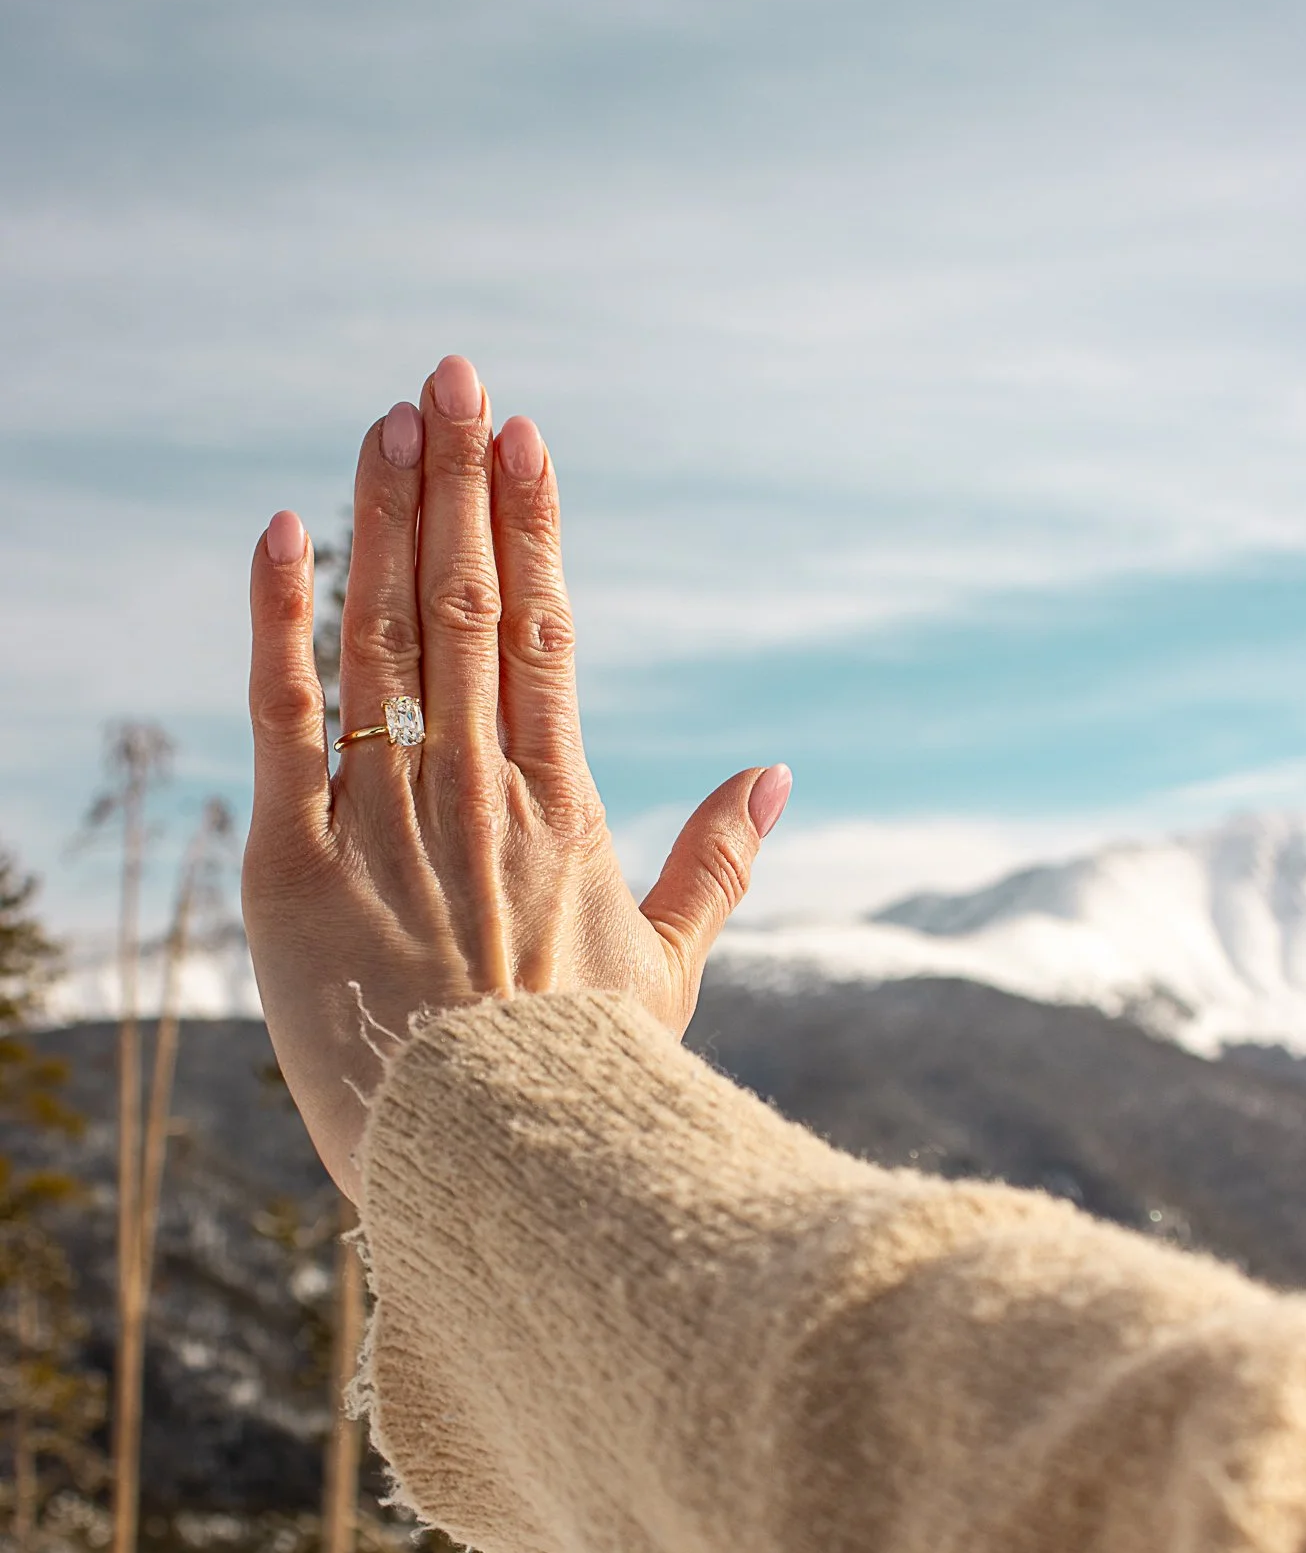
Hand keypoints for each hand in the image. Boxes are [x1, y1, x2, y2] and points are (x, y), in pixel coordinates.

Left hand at [243, 355, 790, 1197]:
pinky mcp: (296, 874)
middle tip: (451, 373)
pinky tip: (281, 535)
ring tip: (387, 421)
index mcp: (564, 813)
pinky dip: (281, 628)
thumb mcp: (669, 972)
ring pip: (385, 645)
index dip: (535, 525)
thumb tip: (777, 769)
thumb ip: (720, 864)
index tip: (525, 433)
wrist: (496, 1179)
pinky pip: (285, 727)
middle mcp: (479, 798)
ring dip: (384, 525)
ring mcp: (388, 829)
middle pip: (468, 610)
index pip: (547, 637)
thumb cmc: (587, 1079)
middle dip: (458, 485)